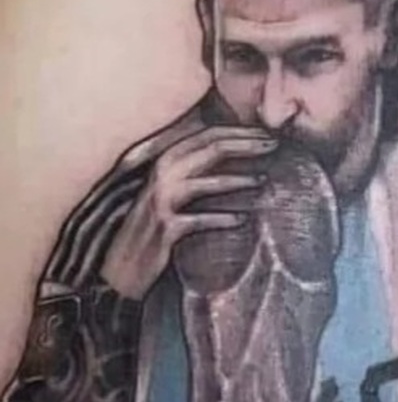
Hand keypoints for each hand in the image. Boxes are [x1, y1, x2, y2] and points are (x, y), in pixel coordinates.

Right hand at [102, 126, 277, 298]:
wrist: (119, 269)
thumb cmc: (150, 227)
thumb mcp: (168, 193)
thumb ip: (191, 170)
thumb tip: (229, 152)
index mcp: (164, 161)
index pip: (205, 135)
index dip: (238, 131)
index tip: (265, 133)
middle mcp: (161, 175)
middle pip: (210, 149)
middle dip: (246, 144)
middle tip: (274, 144)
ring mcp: (161, 202)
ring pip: (206, 182)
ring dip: (238, 179)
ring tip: (263, 180)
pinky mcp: (165, 229)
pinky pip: (201, 220)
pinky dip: (223, 218)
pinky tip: (242, 220)